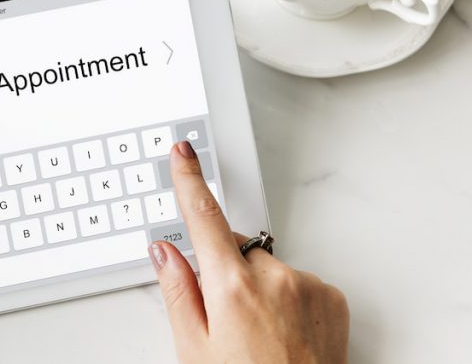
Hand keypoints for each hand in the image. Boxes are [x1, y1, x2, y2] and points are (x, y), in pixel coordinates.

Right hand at [152, 141, 348, 362]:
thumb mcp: (193, 349)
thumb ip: (177, 291)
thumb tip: (164, 251)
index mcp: (231, 287)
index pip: (203, 217)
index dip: (189, 179)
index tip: (183, 151)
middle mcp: (273, 277)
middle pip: (234, 246)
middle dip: (221, 267)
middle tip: (220, 313)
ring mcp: (306, 285)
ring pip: (265, 266)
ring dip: (255, 286)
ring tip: (257, 334)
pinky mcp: (330, 297)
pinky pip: (296, 281)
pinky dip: (285, 297)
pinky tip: (281, 332)